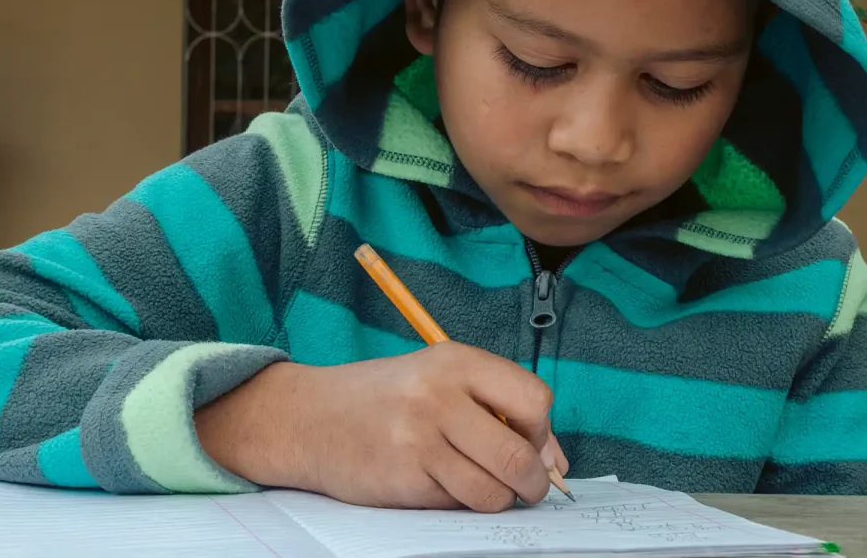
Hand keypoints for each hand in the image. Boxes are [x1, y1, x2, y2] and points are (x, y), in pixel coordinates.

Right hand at [195, 342, 568, 511]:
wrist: (311, 417)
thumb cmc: (386, 399)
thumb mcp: (441, 382)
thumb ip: (499, 410)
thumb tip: (555, 462)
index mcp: (456, 360)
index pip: (534, 400)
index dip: (542, 433)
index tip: (532, 444)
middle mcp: (439, 394)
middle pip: (519, 455)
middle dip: (533, 483)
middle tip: (527, 488)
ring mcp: (419, 437)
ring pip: (492, 491)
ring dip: (499, 500)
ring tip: (484, 487)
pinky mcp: (402, 478)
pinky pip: (456, 505)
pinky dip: (460, 504)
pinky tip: (441, 485)